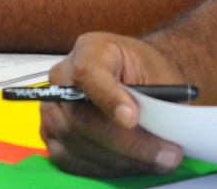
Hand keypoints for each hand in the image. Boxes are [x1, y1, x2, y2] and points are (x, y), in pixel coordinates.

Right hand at [40, 31, 186, 176]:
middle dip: (125, 142)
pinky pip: (72, 160)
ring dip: (120, 158)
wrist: (137, 79)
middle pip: (82, 117)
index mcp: (91, 49)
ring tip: (156, 159)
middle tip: (164, 153)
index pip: (87, 72)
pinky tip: (131, 163)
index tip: (132, 118)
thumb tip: (157, 126)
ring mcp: (53, 107)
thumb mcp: (157, 74)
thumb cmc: (146, 73)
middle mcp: (64, 76)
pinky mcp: (52, 134)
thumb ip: (154, 99)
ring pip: (78, 143)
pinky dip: (105, 166)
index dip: (107, 98)